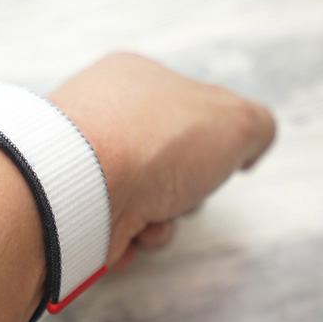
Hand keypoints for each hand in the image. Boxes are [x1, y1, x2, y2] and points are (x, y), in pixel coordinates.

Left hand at [49, 53, 275, 268]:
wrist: (80, 186)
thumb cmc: (154, 142)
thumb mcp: (234, 120)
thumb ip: (256, 127)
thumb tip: (247, 149)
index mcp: (134, 80)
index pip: (189, 116)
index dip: (212, 146)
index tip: (214, 158)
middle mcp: (103, 120)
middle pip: (170, 168)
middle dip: (185, 195)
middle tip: (180, 192)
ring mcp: (80, 165)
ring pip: (145, 206)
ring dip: (160, 225)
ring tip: (149, 219)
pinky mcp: (66, 207)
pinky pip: (112, 232)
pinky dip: (126, 241)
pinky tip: (122, 233)